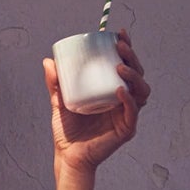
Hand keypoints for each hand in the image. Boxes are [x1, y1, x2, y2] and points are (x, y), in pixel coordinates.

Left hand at [43, 29, 150, 174]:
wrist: (67, 156)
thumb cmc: (67, 130)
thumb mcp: (59, 102)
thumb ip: (55, 83)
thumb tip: (48, 61)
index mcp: (112, 91)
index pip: (126, 66)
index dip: (127, 49)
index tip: (119, 33)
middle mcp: (124, 101)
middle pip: (137, 74)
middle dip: (132, 57)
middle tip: (120, 46)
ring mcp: (127, 114)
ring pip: (142, 91)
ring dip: (134, 76)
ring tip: (119, 67)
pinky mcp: (126, 129)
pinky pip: (133, 112)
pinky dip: (129, 100)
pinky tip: (120, 90)